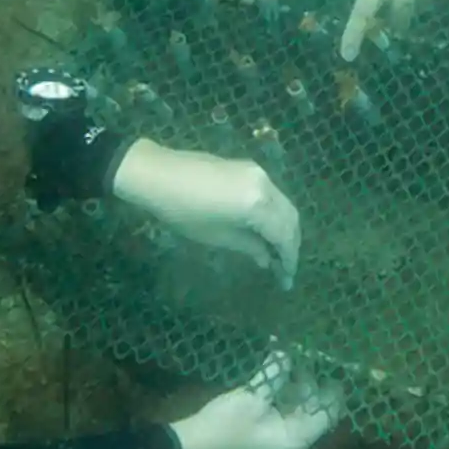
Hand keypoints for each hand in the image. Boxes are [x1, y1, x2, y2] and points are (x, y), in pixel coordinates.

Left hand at [111, 139, 300, 286]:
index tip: (286, 279)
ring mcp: (258, 173)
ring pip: (283, 205)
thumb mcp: (217, 235)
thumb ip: (249, 247)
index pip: (284, 235)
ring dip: (283, 228)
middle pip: (290, 218)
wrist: (158, 174)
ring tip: (275, 251)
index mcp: (257, 204)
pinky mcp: (249, 168)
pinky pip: (272, 194)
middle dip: (290, 244)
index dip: (288, 258)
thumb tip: (268, 259)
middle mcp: (265, 185)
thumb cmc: (183, 211)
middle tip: (284, 268)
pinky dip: (273, 213)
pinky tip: (264, 229)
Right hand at [169, 353, 341, 448]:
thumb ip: (274, 375)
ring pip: (294, 411)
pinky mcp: (263, 436)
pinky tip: (273, 375)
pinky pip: (280, 415)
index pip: (326, 416)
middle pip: (310, 412)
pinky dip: (279, 396)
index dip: (331, 393)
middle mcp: (291, 443)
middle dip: (308, 384)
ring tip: (289, 360)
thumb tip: (286, 353)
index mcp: (295, 439)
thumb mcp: (253, 397)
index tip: (333, 369)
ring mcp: (276, 442)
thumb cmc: (226, 426)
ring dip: (292, 388)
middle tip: (304, 356)